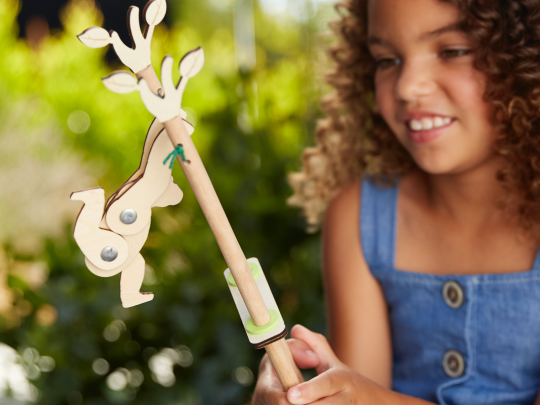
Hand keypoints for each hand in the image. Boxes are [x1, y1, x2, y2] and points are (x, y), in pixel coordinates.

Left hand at [252, 324, 398, 404]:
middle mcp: (348, 399)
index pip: (327, 384)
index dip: (309, 390)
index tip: (290, 394)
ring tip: (289, 404)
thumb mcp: (333, 363)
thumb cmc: (348, 384)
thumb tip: (295, 329)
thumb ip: (314, 346)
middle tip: (285, 401)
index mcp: (343, 379)